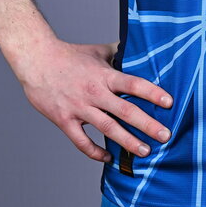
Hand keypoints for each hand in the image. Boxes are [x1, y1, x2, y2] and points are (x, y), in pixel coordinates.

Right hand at [16, 38, 173, 163]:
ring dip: (128, 142)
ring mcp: (79, 108)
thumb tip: (139, 48)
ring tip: (145, 151)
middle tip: (166, 135)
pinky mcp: (64, 120)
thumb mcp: (97, 50)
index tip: (169, 102)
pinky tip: (108, 159)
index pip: (133, 83)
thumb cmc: (69, 55)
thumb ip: (118, 53)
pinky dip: (95, 152)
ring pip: (108, 129)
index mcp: (104, 75)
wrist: (36, 61)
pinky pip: (82, 142)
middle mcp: (94, 92)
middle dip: (147, 124)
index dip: (152, 93)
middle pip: (125, 110)